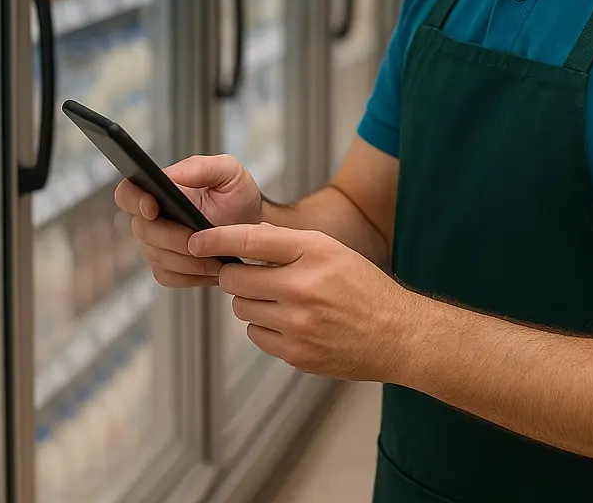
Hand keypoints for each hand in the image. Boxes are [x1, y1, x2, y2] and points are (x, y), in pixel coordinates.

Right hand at [114, 154, 263, 288]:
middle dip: (174, 237)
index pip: (127, 193)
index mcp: (160, 189)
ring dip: (188, 259)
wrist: (254, 226)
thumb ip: (200, 166)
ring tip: (217, 257)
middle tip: (203, 240)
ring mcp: (156, 245)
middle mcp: (152, 218)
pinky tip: (213, 268)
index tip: (154, 207)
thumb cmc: (237, 195)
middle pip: (144, 231)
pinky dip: (192, 275)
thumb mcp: (228, 171)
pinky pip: (168, 276)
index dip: (134, 200)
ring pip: (157, 257)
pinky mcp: (167, 268)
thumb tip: (170, 175)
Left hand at [188, 223, 421, 382]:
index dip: (215, 239)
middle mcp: (304, 287)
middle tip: (250, 276)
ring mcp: (299, 325)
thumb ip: (287, 244)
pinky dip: (264, 328)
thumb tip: (240, 241)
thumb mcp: (332, 250)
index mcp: (315, 253)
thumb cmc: (363, 287)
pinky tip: (290, 323)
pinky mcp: (296, 353)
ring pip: (241, 309)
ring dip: (252, 303)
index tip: (195, 241)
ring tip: (281, 301)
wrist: (397, 335)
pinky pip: (256, 335)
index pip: (250, 239)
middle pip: (235, 279)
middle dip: (235, 276)